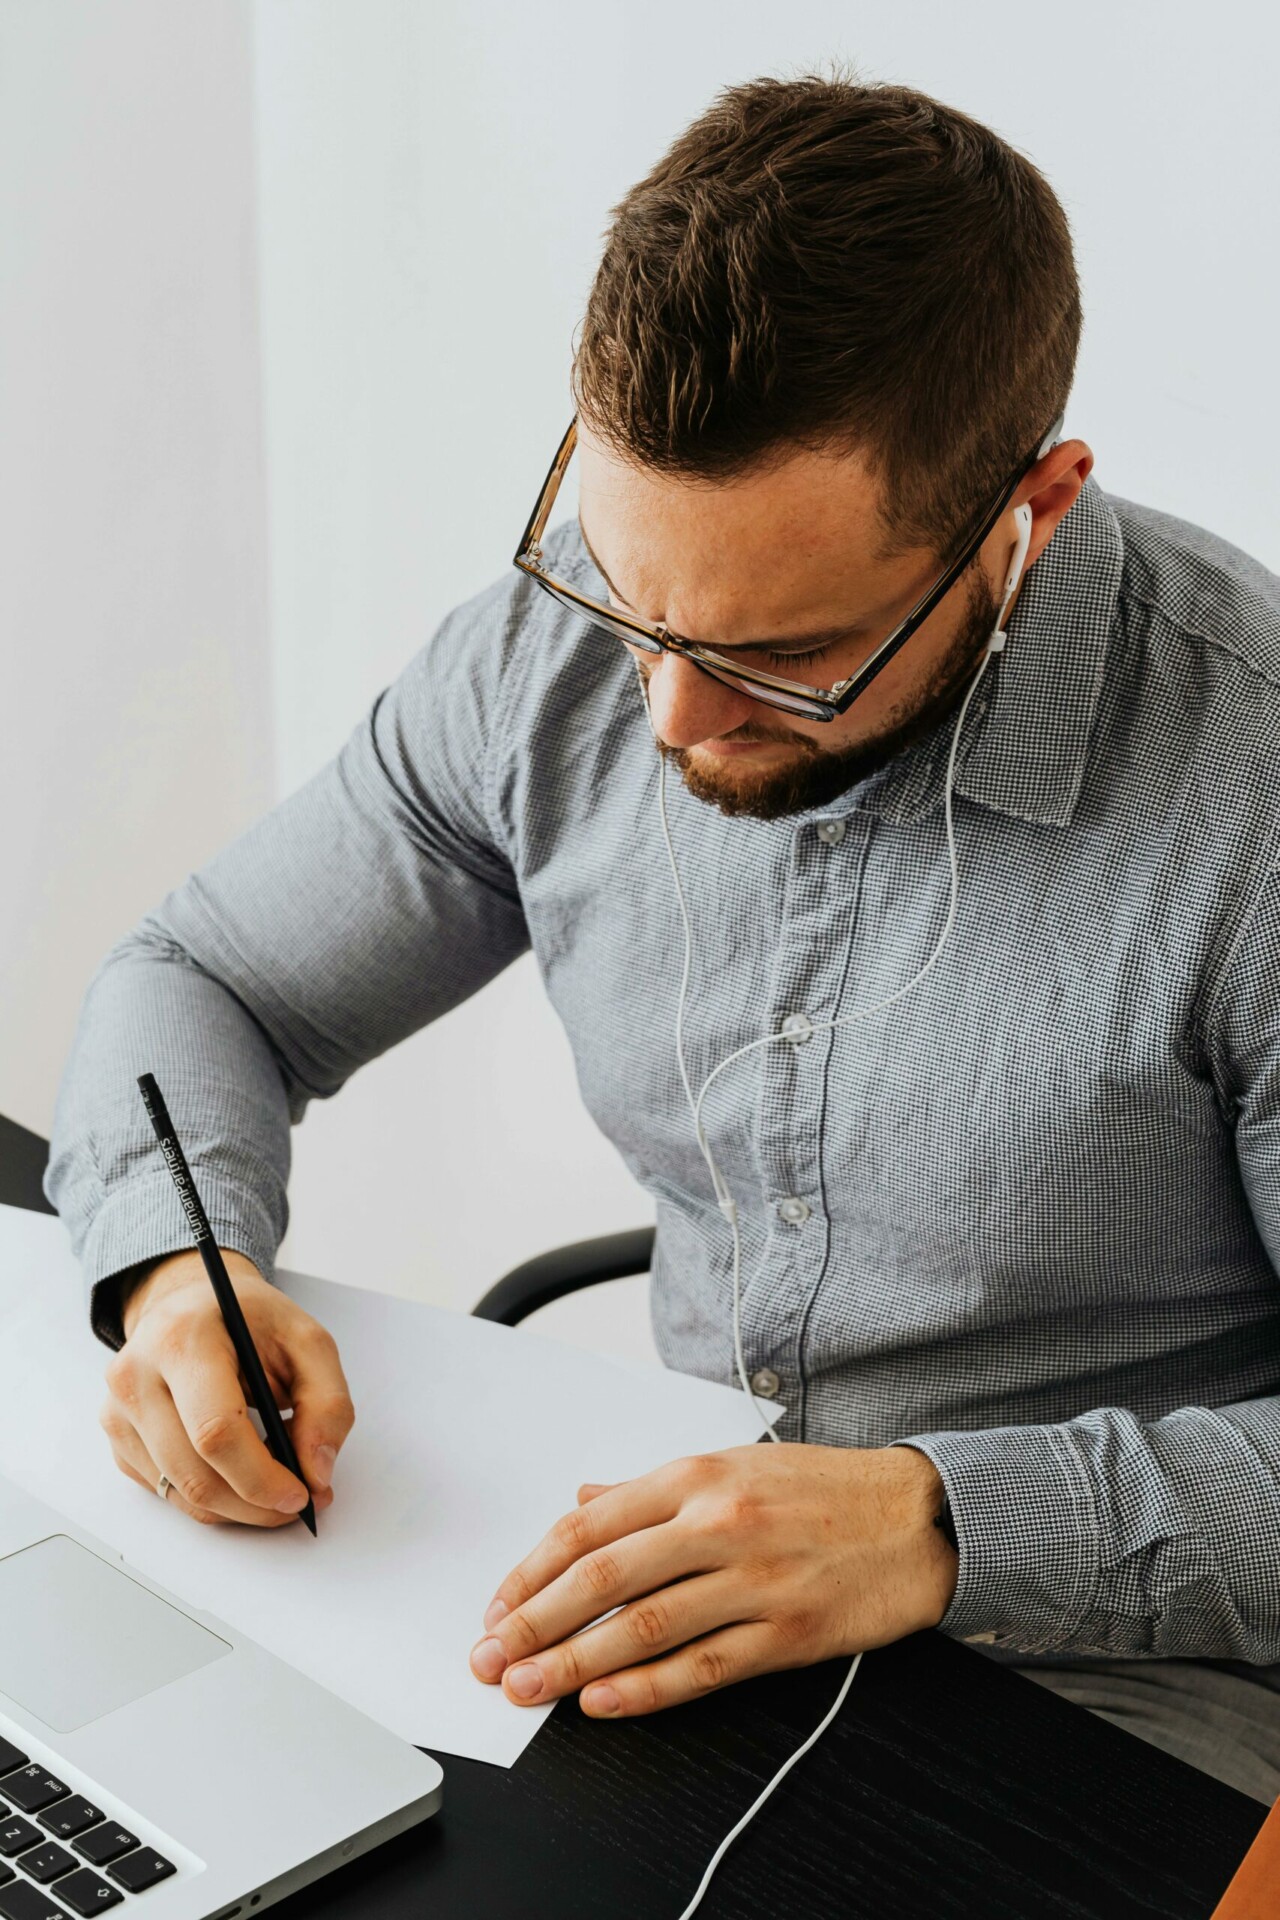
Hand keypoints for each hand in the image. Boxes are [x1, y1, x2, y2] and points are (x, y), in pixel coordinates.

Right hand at [98, 1248, 354, 1526]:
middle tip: (296, 1504)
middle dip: (254, 1503)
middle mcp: (136, 1377)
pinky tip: (238, 1471)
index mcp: (182, 1341)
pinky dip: (211, 1497)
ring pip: (179, 1492)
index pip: (214, 1431)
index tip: (300, 1495)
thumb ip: (327, 1404)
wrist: (193, 1302)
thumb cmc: (249, 1320)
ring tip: (273, 1483)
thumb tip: (317, 1473)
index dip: (261, 1477)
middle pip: (194, 1473)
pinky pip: (166, 1492)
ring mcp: (118, 1412)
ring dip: (236, 1506)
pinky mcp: (118, 1439)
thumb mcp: (307, 1341)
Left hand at [469, 1442, 956, 1716]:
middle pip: (602, 1578)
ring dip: (573, 1664)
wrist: (918, 1516)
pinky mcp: (785, 1631)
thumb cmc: (822, 1489)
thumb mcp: (730, 1464)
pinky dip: (645, 1689)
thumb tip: (582, 1501)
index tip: (498, 1605)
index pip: (589, 1525)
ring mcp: (753, 1579)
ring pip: (643, 1627)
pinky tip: (601, 1703)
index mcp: (696, 1476)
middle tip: (490, 1657)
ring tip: (527, 1687)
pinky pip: (702, 1667)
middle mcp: (719, 1522)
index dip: (532, 1570)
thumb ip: (650, 1490)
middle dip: (534, 1622)